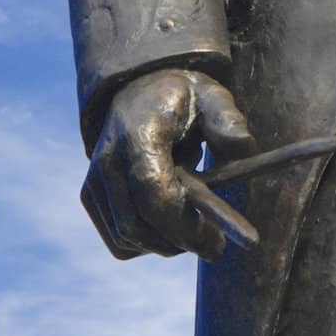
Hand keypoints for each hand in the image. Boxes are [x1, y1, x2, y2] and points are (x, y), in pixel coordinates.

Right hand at [81, 69, 255, 261]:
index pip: (152, 194)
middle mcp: (107, 161)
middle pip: (137, 225)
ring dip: (166, 244)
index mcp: (138, 134)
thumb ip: (227, 120)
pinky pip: (119, 240)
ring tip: (195, 228)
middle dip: (179, 242)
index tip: (217, 240)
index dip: (183, 225)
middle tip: (215, 244)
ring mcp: (94, 181)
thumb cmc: (182, 98)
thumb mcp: (211, 97)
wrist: (138, 92)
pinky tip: (170, 224)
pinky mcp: (91, 197)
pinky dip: (147, 244)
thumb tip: (243, 147)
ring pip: (128, 238)